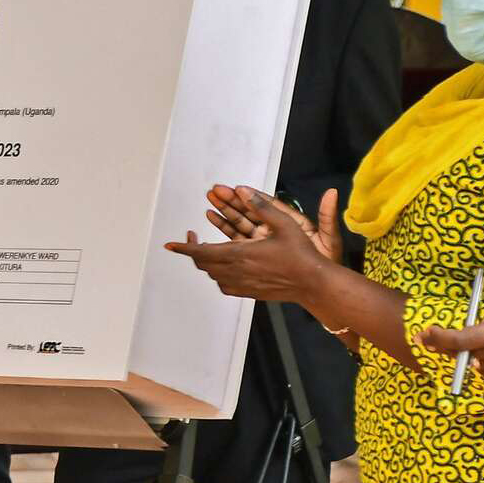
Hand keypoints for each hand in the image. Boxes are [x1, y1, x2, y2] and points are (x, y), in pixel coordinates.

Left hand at [165, 190, 331, 303]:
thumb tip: (242, 190)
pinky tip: (226, 266)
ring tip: (208, 249)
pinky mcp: (249, 292)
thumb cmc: (301, 253)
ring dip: (207, 262)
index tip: (170, 244)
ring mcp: (242, 284)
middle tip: (193, 238)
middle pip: (203, 263)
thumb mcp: (284, 223)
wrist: (313, 283)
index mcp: (240, 254)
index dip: (183, 247)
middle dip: (193, 250)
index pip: (201, 251)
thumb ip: (261, 206)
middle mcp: (236, 271)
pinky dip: (219, 275)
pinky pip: (224, 285)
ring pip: (212, 274)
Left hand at [415, 242, 483, 380]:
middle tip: (426, 338)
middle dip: (445, 346)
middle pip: (464, 354)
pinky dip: (482, 364)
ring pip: (476, 365)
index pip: (465, 338)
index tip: (425, 332)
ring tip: (446, 346)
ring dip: (462, 356)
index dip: (441, 337)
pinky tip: (480, 355)